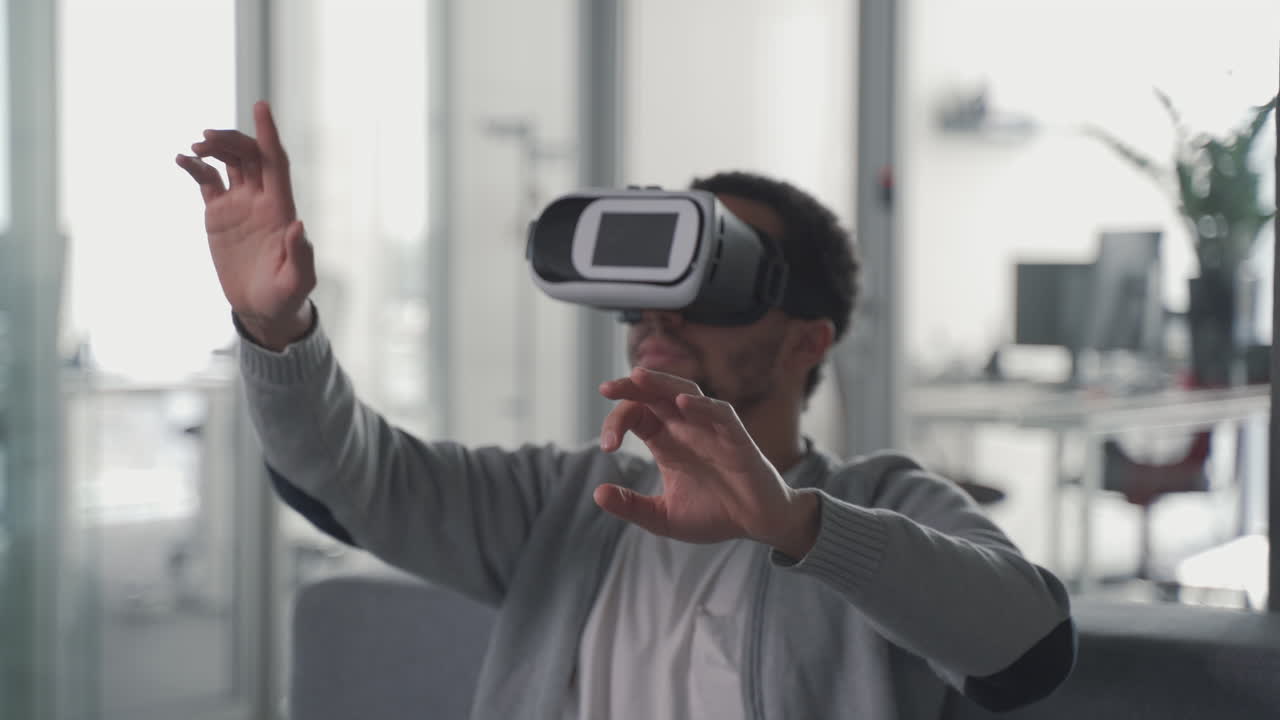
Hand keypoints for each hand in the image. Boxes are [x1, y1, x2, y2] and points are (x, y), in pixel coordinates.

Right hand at [175, 100, 314, 349]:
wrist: (261, 309)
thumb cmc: (285, 298)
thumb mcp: (296, 283)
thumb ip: (299, 256)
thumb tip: (297, 225)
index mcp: (281, 209)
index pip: (276, 163)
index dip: (269, 135)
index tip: (261, 106)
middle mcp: (261, 200)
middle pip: (249, 155)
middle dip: (231, 139)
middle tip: (206, 138)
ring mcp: (239, 204)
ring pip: (229, 162)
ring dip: (214, 147)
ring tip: (195, 147)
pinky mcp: (219, 214)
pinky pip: (206, 181)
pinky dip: (195, 167)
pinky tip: (181, 159)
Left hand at [596, 367, 818, 554]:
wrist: (758, 524)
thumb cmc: (715, 515)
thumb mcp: (664, 517)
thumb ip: (632, 507)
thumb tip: (597, 493)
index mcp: (667, 441)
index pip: (636, 415)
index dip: (616, 423)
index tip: (608, 446)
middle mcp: (687, 428)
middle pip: (656, 394)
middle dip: (631, 387)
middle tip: (606, 389)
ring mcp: (712, 429)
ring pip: (686, 392)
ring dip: (662, 383)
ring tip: (639, 376)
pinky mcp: (737, 438)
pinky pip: (720, 413)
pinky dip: (702, 406)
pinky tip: (681, 403)